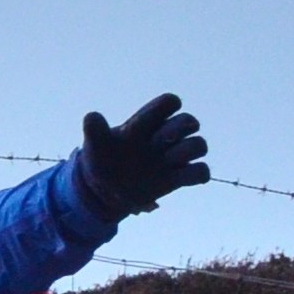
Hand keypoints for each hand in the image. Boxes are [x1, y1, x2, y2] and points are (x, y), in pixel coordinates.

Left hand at [77, 94, 209, 217]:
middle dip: (179, 128)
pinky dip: (197, 174)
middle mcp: (165, 135)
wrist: (105, 190)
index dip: (167, 105)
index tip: (149, 122)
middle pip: (189, 120)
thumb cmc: (103, 160)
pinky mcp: (180, 177)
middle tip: (158, 142)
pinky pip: (201, 172)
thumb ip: (95, 131)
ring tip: (167, 161)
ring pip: (199, 145)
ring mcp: (174, 157)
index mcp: (147, 122)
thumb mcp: (95, 146)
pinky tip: (179, 178)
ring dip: (188, 150)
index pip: (168, 102)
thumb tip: (91, 116)